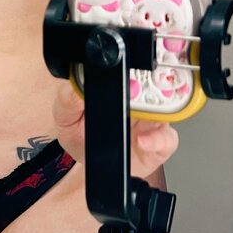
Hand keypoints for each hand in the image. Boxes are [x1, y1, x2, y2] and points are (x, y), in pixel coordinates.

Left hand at [52, 80, 178, 179]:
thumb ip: (68, 100)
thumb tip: (76, 86)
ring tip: (140, 115)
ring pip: (165, 109)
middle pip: (153, 86)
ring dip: (156, 110)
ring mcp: (150, 121)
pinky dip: (157, 139)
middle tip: (134, 93)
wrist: (92, 166)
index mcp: (116, 88)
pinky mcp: (159, 143)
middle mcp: (138, 101)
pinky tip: (142, 140)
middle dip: (147, 87)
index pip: (128, 70)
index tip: (121, 70)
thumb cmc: (81, 136)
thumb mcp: (65, 116)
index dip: (128, 67)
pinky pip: (167, 138)